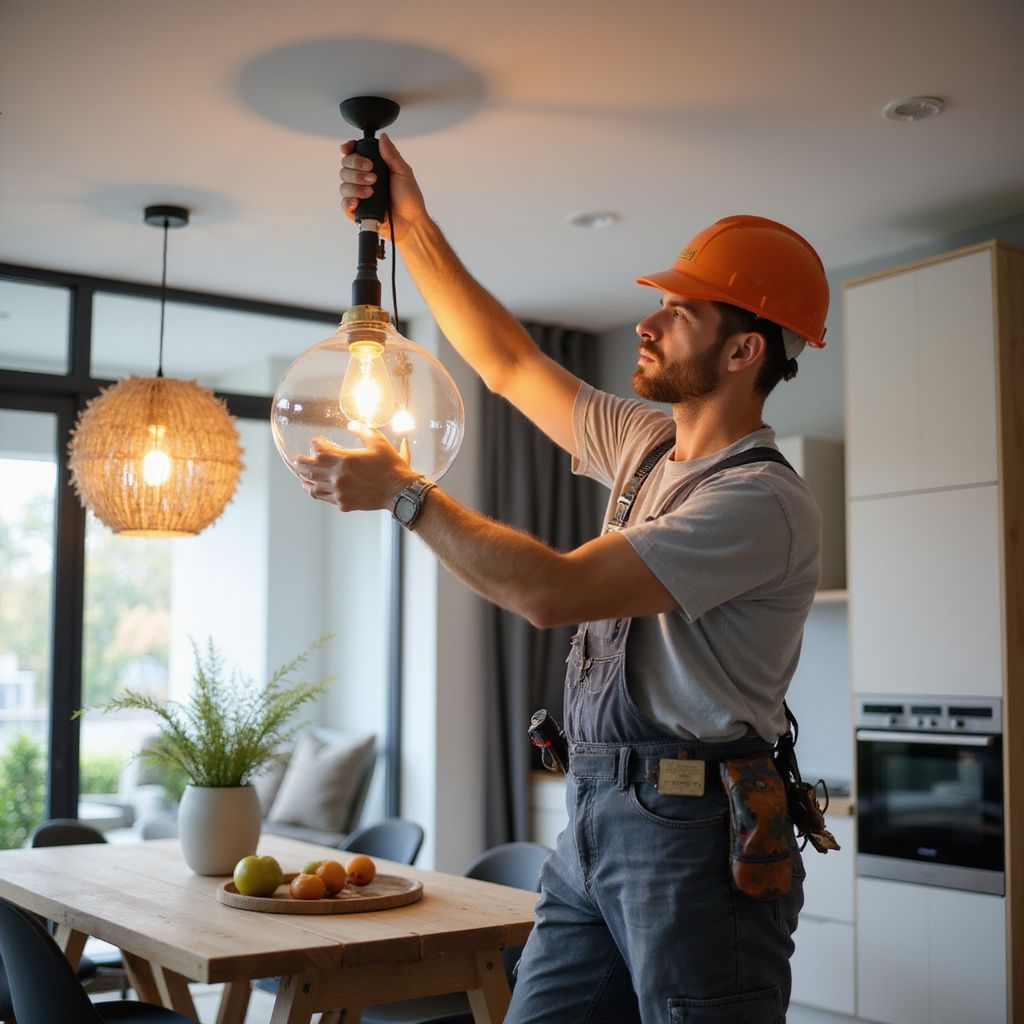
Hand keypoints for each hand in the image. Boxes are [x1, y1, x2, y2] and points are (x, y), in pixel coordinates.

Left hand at [295, 426, 417, 512]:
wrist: (400, 492)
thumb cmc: (392, 467)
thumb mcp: (379, 442)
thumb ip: (362, 430)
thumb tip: (350, 425)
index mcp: (346, 460)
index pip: (319, 450)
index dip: (315, 444)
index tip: (316, 441)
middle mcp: (339, 477)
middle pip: (309, 469)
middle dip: (301, 463)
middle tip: (298, 459)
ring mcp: (340, 492)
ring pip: (313, 486)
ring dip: (305, 479)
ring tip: (302, 476)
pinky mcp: (343, 503)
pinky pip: (323, 498)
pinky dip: (316, 492)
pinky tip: (314, 489)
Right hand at [339, 133, 425, 240]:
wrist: (410, 222)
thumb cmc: (409, 199)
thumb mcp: (404, 172)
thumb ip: (392, 155)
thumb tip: (383, 138)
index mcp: (373, 167)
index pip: (354, 154)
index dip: (349, 149)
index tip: (348, 148)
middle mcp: (363, 179)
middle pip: (345, 167)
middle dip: (355, 167)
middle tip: (372, 175)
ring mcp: (359, 195)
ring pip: (344, 184)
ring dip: (356, 185)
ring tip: (371, 192)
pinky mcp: (357, 211)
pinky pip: (344, 203)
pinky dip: (348, 201)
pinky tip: (357, 201)